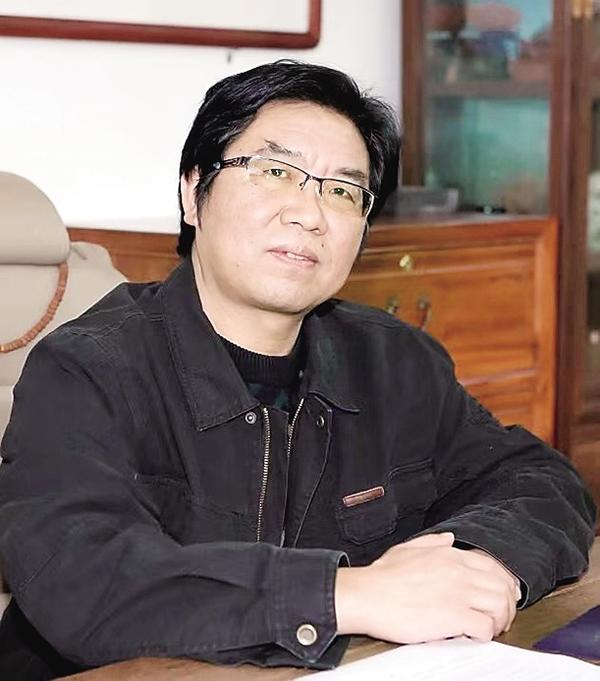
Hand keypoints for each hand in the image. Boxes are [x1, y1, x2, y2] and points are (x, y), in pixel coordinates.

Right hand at [335, 532, 520, 643]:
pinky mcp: (453, 617)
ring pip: (500, 606)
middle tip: (500, 618)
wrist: (366, 595)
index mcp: (449, 555)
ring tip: (489, 628)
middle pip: (503, 587)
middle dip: (507, 605)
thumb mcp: (406, 548)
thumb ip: (432, 541)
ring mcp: (458, 593)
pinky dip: (485, 635)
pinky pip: (485, 627)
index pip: (493, 566)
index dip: (503, 584)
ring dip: (500, 621)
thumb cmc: (381, 576)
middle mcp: (458, 571)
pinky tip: (473, 636)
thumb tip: (449, 538)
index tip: (501, 596)